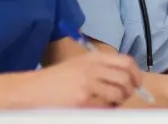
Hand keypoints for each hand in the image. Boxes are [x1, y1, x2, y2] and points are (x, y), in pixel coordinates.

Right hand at [7, 50, 142, 108]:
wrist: (30, 90)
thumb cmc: (54, 80)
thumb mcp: (77, 65)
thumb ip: (98, 67)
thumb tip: (122, 77)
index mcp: (92, 58)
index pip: (125, 61)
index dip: (135, 73)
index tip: (137, 83)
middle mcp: (92, 67)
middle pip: (125, 76)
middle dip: (131, 88)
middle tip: (127, 96)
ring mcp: (87, 83)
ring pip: (118, 91)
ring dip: (121, 100)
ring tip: (114, 103)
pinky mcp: (82, 99)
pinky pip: (105, 105)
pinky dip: (108, 108)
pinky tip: (102, 109)